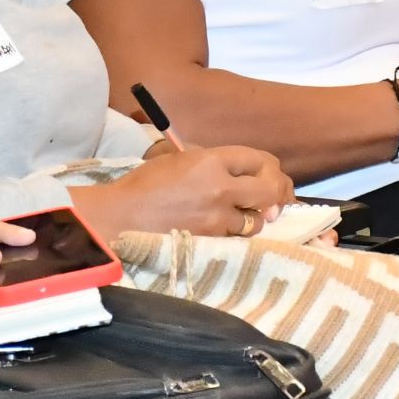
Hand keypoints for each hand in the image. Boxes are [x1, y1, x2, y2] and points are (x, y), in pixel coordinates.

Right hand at [71, 144, 295, 238]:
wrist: (122, 217)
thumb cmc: (144, 184)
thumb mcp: (177, 158)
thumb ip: (210, 160)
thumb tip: (237, 168)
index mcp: (210, 160)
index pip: (258, 159)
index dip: (267, 166)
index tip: (267, 173)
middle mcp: (220, 187)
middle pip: (270, 189)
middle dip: (275, 192)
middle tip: (272, 198)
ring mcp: (218, 217)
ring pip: (257, 219)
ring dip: (254, 217)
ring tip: (241, 215)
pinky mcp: (212, 240)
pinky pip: (237, 237)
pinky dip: (235, 233)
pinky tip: (225, 229)